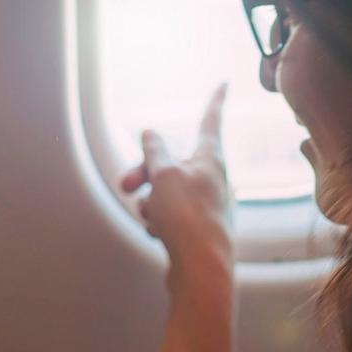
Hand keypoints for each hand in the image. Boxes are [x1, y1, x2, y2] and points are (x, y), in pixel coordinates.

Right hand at [119, 86, 233, 279]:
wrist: (201, 269)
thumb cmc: (188, 218)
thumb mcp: (163, 175)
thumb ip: (155, 151)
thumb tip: (151, 133)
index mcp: (211, 158)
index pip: (211, 119)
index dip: (215, 99)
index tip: (224, 82)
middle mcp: (214, 179)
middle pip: (173, 162)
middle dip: (145, 172)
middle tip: (126, 184)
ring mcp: (207, 204)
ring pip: (168, 191)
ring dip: (151, 201)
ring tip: (151, 217)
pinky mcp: (198, 229)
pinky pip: (170, 215)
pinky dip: (159, 221)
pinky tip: (158, 234)